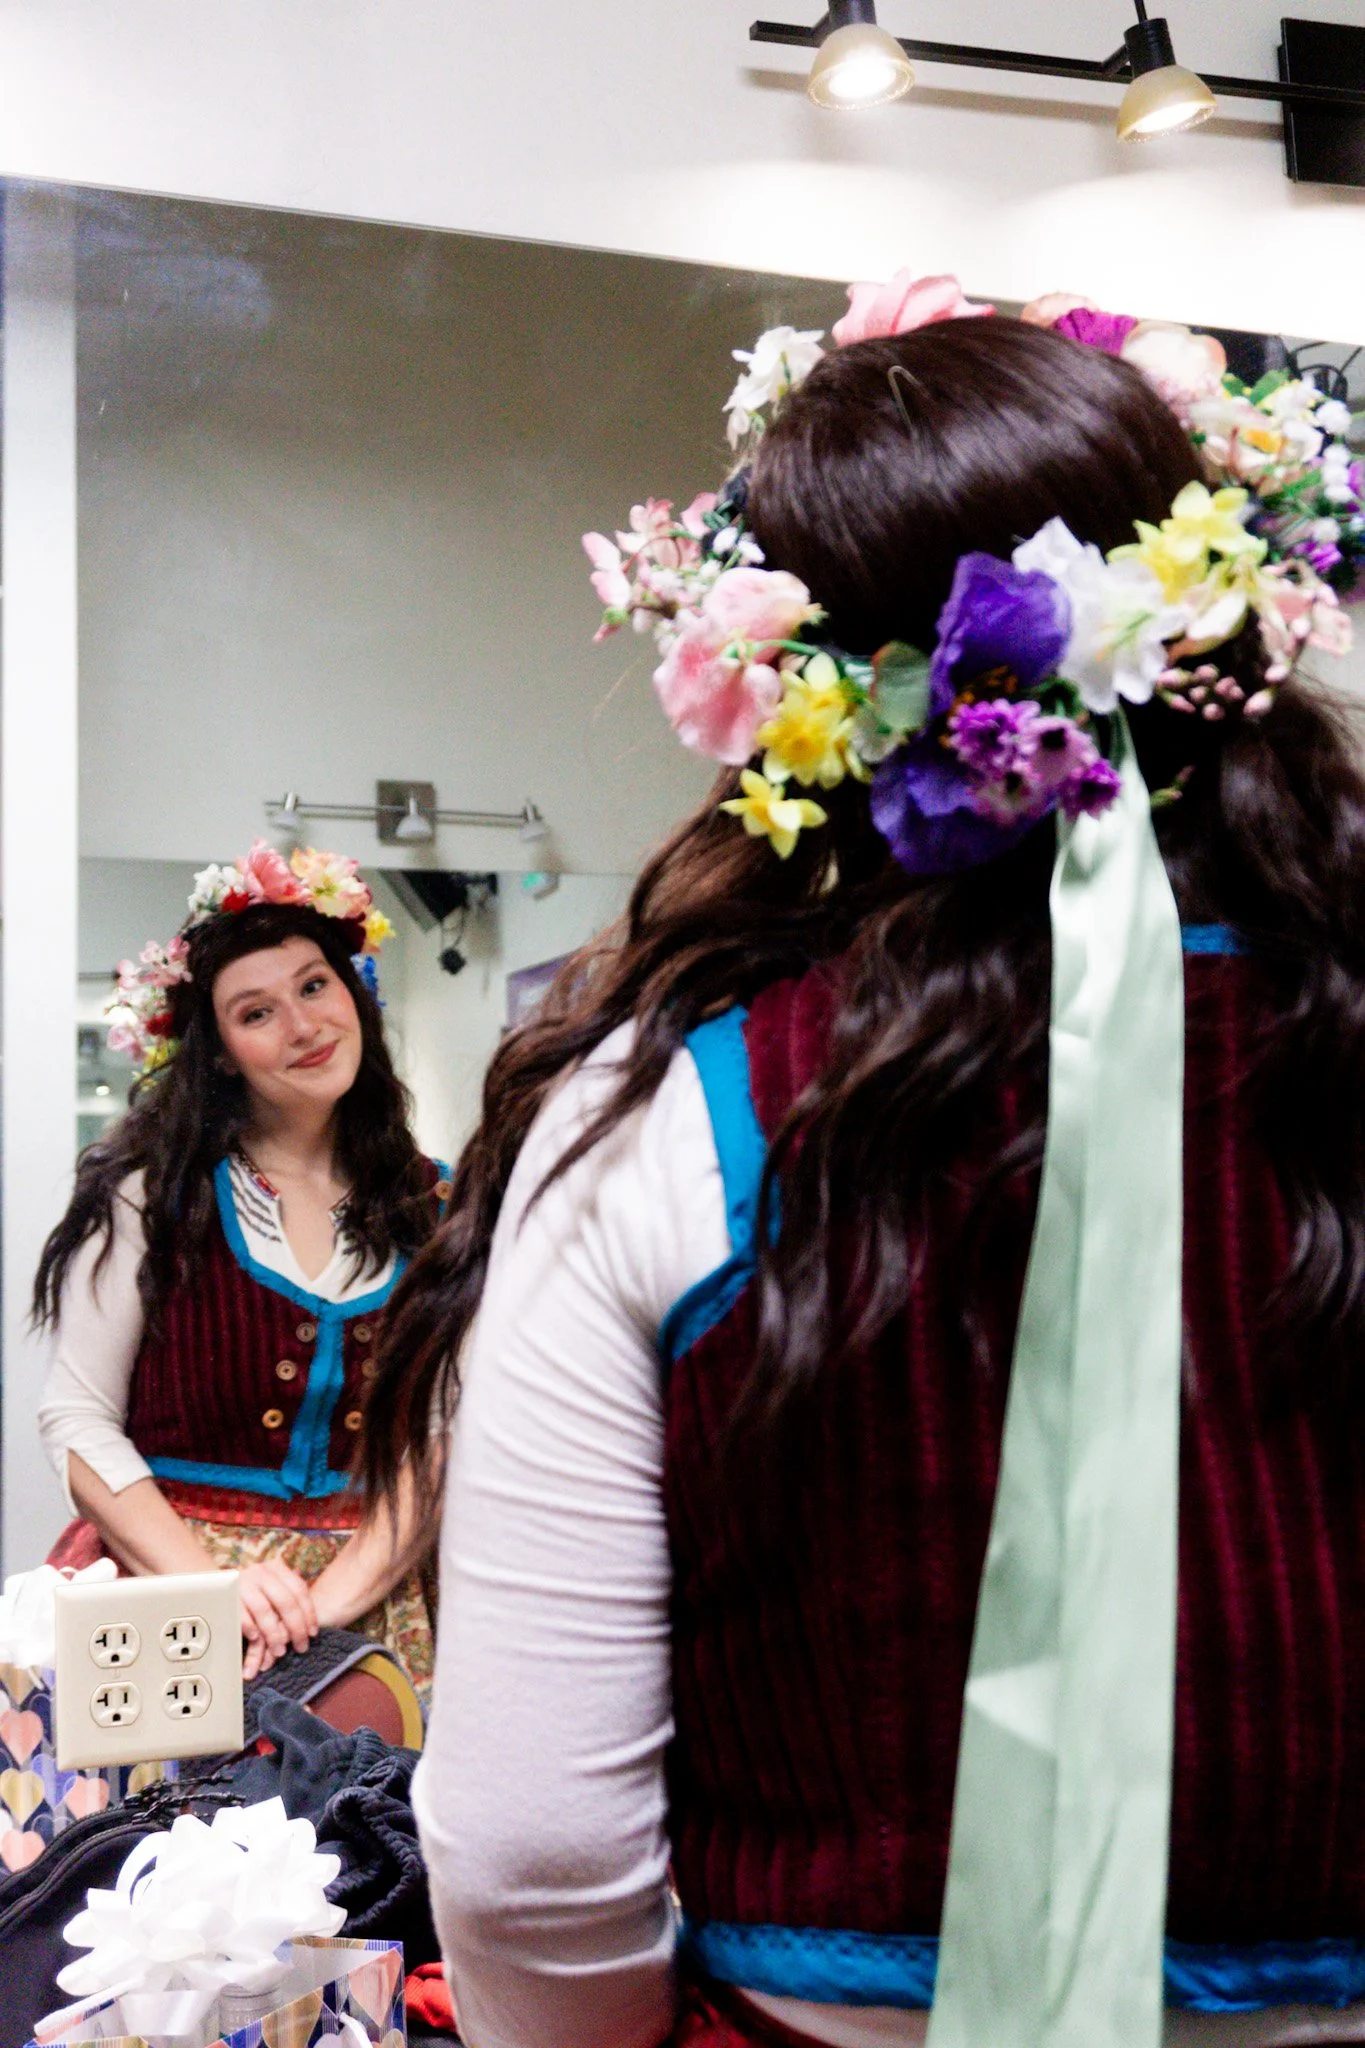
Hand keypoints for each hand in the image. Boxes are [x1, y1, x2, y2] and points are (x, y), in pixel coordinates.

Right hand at [238, 1560, 318, 1679]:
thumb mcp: (270, 1590)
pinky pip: (242, 1616)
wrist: (214, 1585)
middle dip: (296, 1627)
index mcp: (275, 1568)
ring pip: (265, 1611)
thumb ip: (287, 1601)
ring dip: (274, 1634)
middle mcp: (260, 1572)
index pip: (299, 1590)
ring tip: (280, 1651)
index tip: (312, 1633)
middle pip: (286, 1601)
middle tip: (300, 1647)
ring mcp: (242, 1583)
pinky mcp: (226, 1597)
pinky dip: (251, 1629)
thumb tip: (309, 1626)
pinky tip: (256, 1639)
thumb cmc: (250, 1593)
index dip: (309, 1613)